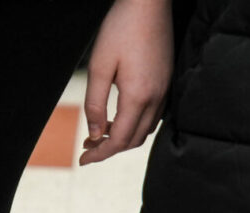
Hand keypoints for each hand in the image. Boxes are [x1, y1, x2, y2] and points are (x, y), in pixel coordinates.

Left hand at [82, 0, 171, 165]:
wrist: (148, 3)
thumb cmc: (120, 29)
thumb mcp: (98, 68)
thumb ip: (95, 105)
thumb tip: (95, 135)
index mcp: (138, 96)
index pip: (118, 140)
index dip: (99, 155)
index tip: (82, 159)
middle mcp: (156, 97)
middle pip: (133, 140)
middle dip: (109, 149)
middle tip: (87, 146)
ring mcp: (165, 89)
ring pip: (145, 130)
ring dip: (123, 137)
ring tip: (100, 133)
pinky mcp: (167, 81)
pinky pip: (153, 115)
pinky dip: (135, 124)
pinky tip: (119, 116)